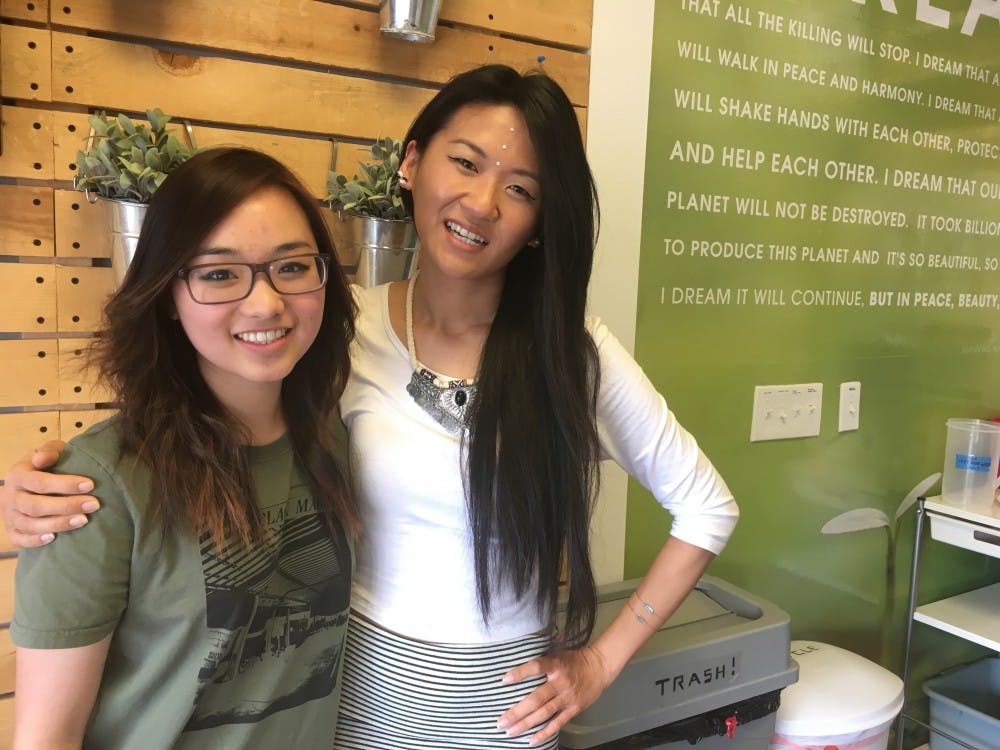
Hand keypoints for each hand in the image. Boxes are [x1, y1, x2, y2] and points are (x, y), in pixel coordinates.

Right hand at [2, 441, 97, 547]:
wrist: (29, 481)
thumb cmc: (46, 465)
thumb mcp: (48, 452)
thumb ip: (49, 451)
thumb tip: (42, 458)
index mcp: (18, 475)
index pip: (40, 482)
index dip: (65, 484)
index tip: (90, 485)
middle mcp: (10, 496)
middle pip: (35, 506)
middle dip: (66, 506)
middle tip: (93, 504)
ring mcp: (9, 515)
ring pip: (29, 524)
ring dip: (58, 524)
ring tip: (83, 520)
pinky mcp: (11, 530)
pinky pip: (19, 539)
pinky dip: (35, 540)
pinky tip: (54, 538)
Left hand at [497, 645, 614, 746]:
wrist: (599, 667)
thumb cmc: (574, 660)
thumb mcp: (557, 653)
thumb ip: (541, 660)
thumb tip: (516, 657)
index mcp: (556, 665)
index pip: (536, 667)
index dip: (520, 673)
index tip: (504, 680)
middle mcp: (560, 682)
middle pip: (536, 699)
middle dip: (517, 711)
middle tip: (501, 721)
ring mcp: (567, 698)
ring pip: (544, 713)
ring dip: (526, 724)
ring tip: (510, 731)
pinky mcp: (574, 709)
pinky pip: (557, 724)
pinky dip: (544, 733)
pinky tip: (531, 741)